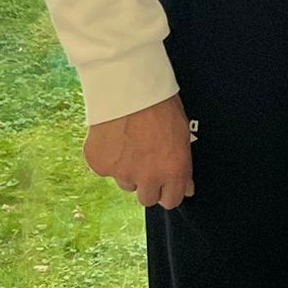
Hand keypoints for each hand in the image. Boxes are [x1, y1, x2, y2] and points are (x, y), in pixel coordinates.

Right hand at [84, 93, 193, 207]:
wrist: (129, 86)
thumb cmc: (160, 103)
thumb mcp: (182, 132)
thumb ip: (182, 164)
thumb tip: (186, 187)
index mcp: (173, 170)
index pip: (171, 201)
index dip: (168, 191)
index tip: (166, 184)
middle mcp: (148, 177)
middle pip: (146, 198)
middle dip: (147, 184)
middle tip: (146, 161)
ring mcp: (121, 173)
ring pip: (125, 183)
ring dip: (128, 170)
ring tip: (130, 142)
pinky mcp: (100, 165)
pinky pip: (105, 169)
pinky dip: (109, 158)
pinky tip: (114, 137)